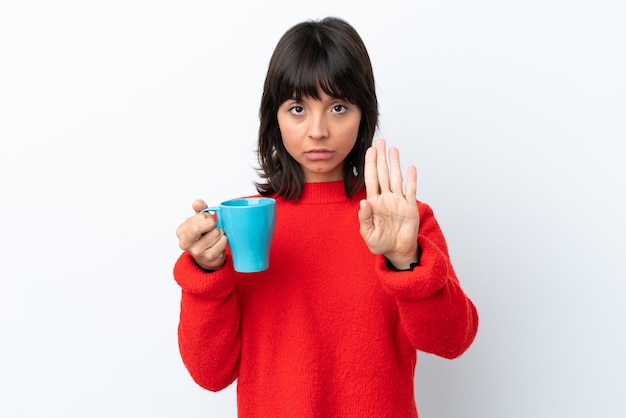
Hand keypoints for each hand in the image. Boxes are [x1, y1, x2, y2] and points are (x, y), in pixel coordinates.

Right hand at [176, 199, 226, 269]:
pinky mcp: (208, 258)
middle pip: (198, 228)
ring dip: (219, 232)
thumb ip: (199, 210)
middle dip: (211, 224)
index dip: (206, 217)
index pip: (198, 217)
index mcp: (181, 231)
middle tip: (212, 226)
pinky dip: (224, 240)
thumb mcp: (199, 221)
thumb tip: (197, 203)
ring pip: (215, 234)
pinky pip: (222, 243)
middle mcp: (185, 243)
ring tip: (215, 236)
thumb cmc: (203, 235)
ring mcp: (196, 252)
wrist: (208, 256)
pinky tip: (219, 242)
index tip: (206, 220)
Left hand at [358, 139, 419, 269]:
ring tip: (393, 149)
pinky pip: (411, 190)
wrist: (397, 251)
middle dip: (381, 158)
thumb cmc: (380, 243)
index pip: (371, 179)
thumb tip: (364, 202)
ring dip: (395, 164)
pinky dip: (412, 179)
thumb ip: (364, 218)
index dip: (370, 165)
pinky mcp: (410, 207)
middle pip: (383, 174)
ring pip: (396, 178)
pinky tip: (411, 167)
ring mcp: (398, 201)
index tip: (369, 151)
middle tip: (380, 142)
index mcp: (374, 203)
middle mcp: (386, 198)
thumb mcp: (368, 233)